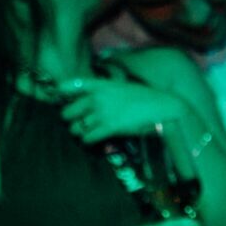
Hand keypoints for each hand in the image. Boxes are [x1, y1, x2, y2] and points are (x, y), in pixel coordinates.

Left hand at [58, 77, 191, 143]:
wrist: (165, 107)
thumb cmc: (146, 98)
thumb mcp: (122, 88)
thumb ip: (104, 93)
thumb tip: (87, 105)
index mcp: (101, 84)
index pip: (68, 86)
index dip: (60, 94)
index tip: (63, 99)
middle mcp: (98, 97)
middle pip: (66, 112)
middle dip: (72, 120)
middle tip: (81, 122)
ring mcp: (103, 112)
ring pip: (75, 128)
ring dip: (81, 132)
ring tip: (91, 131)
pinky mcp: (110, 127)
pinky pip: (87, 138)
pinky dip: (89, 140)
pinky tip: (97, 138)